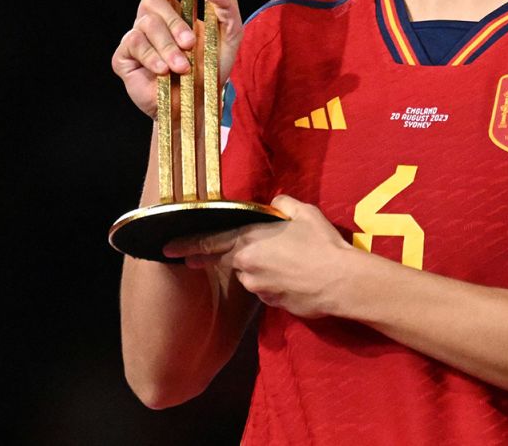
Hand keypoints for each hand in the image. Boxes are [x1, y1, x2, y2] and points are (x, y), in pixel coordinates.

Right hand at [111, 0, 243, 117]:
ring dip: (168, 46)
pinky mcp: (124, 57)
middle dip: (174, 22)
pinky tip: (164, 71)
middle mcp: (150, 19)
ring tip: (182, 66)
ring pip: (145, 24)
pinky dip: (152, 57)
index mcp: (171, 8)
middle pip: (151, 0)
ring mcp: (135, 37)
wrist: (199, 104)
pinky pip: (133, 45)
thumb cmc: (212, 67)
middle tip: (190, 44)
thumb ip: (226, 3)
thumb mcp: (231, 33)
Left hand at [163, 196, 356, 318]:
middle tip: (206, 257)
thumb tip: (276, 203)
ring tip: (287, 261)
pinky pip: (267, 288)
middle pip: (229, 260)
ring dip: (259, 268)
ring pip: (250, 275)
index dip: (187, 245)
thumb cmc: (321, 244)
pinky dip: (274, 281)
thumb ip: (283, 205)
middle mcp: (247, 266)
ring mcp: (259, 288)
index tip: (167, 248)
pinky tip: (295, 275)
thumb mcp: (304, 213)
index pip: (210, 242)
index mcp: (250, 241)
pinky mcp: (272, 303)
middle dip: (217, 258)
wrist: (341, 282)